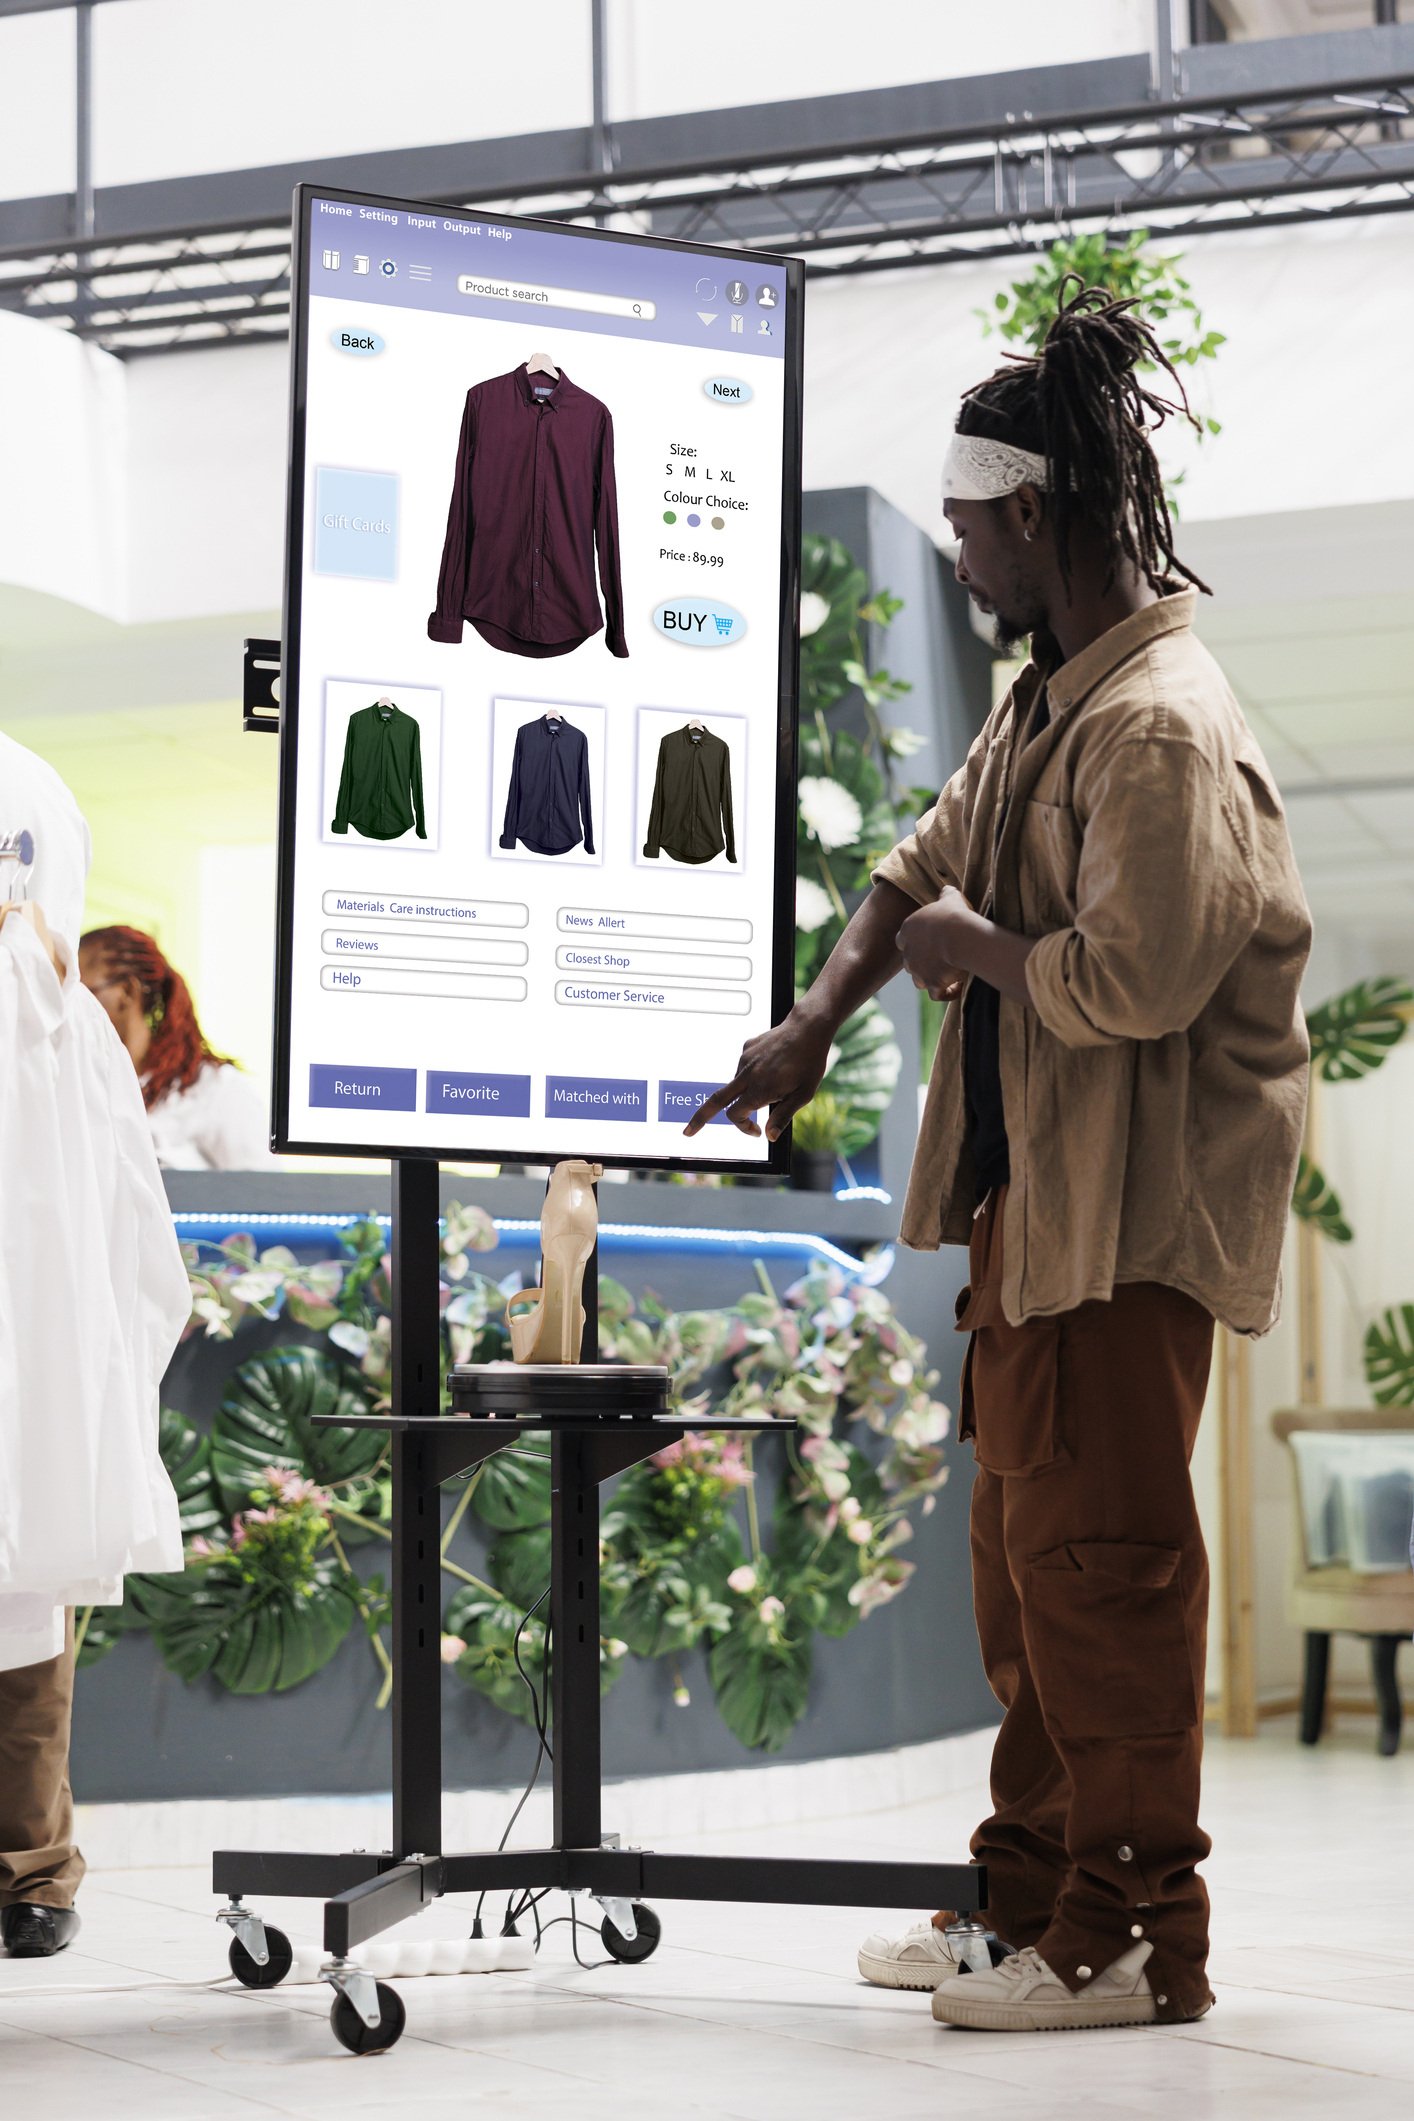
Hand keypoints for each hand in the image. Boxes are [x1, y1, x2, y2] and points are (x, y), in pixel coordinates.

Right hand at [683, 1011, 832, 1139]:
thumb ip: (783, 1117)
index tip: (756, 1131)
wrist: (807, 1028)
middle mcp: (747, 1075)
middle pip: (716, 1100)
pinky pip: (745, 1066)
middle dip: (699, 1118)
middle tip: (688, 1132)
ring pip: (738, 1083)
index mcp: (759, 1090)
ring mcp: (745, 1059)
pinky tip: (775, 1065)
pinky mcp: (747, 1047)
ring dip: (748, 1090)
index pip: (735, 1115)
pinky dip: (754, 1073)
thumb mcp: (803, 1095)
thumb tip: (770, 1136)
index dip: (744, 1127)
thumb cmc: (809, 1063)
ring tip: (779, 1080)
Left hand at [898, 887, 974, 1000]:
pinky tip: (958, 988)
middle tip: (943, 958)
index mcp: (907, 930)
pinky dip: (946, 993)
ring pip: (919, 980)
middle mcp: (908, 953)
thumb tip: (947, 889)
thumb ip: (946, 895)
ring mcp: (918, 971)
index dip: (914, 942)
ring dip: (932, 979)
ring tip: (951, 974)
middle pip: (910, 962)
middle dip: (923, 962)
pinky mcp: (931, 984)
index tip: (929, 941)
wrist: (959, 935)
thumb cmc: (953, 914)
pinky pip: (936, 994)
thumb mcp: (950, 898)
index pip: (902, 939)